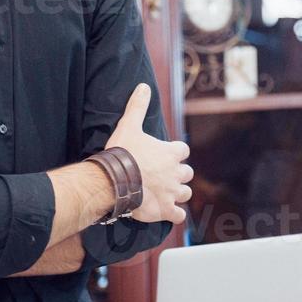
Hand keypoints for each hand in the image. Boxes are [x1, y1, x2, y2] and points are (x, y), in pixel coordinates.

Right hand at [106, 83, 191, 223]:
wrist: (114, 180)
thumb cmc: (123, 152)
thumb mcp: (129, 125)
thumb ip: (137, 106)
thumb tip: (143, 86)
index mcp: (170, 153)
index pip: (183, 150)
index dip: (176, 152)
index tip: (168, 154)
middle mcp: (175, 173)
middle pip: (187, 173)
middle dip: (179, 174)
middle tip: (165, 175)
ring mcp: (171, 193)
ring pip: (186, 193)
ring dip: (179, 193)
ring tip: (167, 193)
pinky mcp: (165, 210)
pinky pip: (179, 215)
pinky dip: (176, 214)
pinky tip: (169, 213)